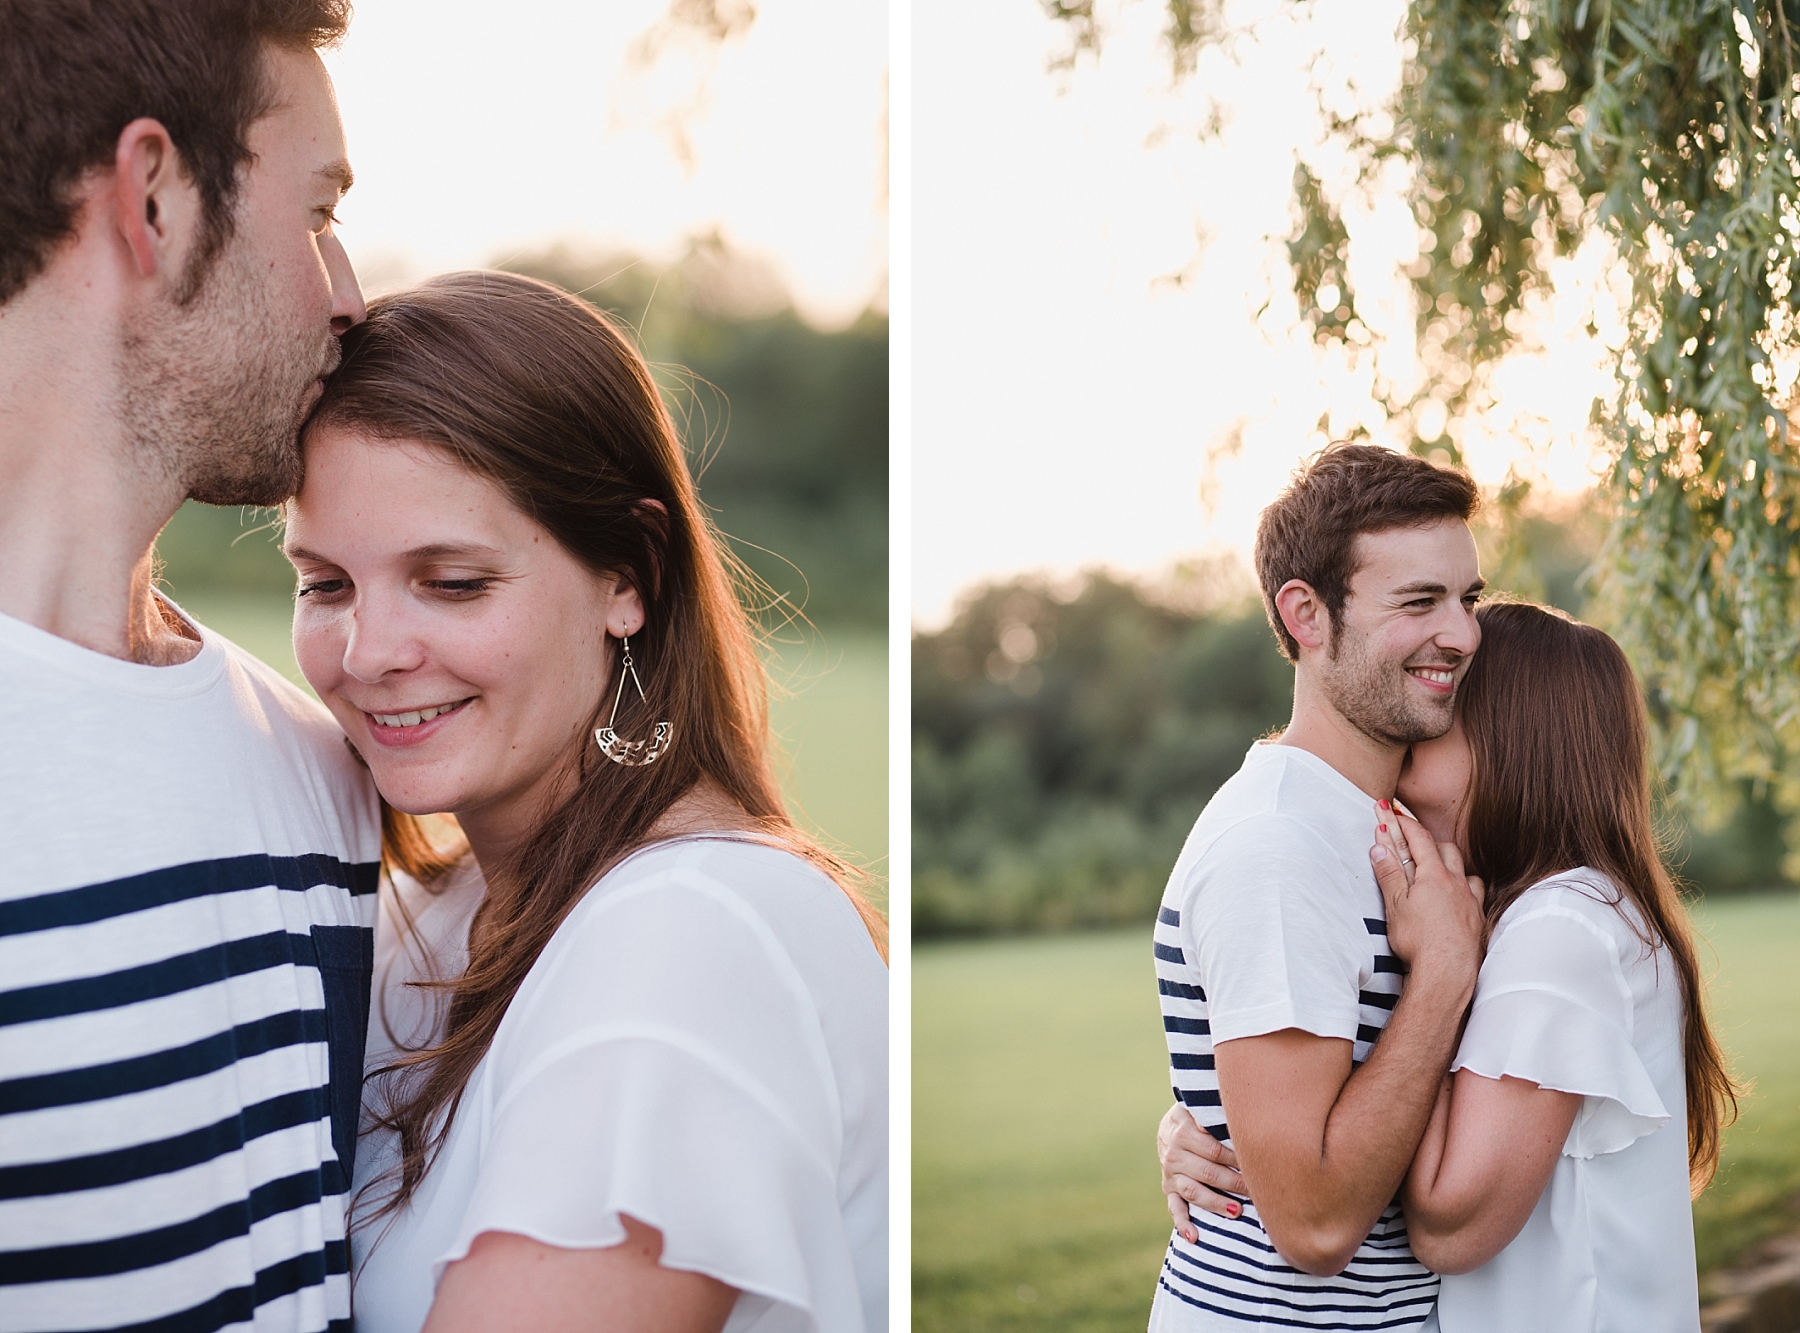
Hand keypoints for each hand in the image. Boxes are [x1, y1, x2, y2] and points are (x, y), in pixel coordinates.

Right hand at [1157, 1103, 1246, 1241]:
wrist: (1172, 1125)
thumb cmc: (1199, 1117)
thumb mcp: (1201, 1108)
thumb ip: (1215, 1113)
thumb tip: (1239, 1115)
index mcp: (1183, 1131)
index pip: (1215, 1149)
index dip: (1238, 1159)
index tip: (1258, 1165)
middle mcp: (1174, 1153)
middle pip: (1208, 1172)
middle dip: (1235, 1182)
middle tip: (1256, 1190)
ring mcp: (1170, 1173)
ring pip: (1193, 1192)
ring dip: (1216, 1203)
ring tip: (1237, 1211)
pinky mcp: (1169, 1189)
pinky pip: (1174, 1208)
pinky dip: (1183, 1224)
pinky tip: (1194, 1237)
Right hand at [1369, 802, 1482, 989]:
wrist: (1447, 973)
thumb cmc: (1418, 940)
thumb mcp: (1395, 904)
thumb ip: (1389, 873)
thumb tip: (1380, 845)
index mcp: (1434, 875)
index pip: (1418, 838)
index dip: (1404, 822)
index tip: (1390, 810)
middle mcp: (1457, 883)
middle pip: (1446, 849)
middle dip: (1427, 841)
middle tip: (1411, 841)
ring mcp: (1471, 901)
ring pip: (1465, 871)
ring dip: (1451, 865)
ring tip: (1438, 870)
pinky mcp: (1478, 920)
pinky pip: (1476, 894)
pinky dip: (1466, 889)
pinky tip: (1459, 899)